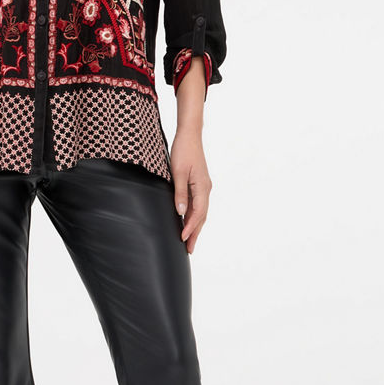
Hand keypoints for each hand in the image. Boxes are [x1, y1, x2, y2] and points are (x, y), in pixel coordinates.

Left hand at [168, 129, 211, 253]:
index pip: (197, 213)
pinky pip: (198, 204)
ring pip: (201, 211)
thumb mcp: (177, 172)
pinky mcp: (200, 184)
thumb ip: (180, 193)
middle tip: (189, 249)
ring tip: (189, 240)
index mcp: (202, 187)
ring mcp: (204, 186)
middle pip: (202, 216)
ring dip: (195, 226)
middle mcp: (206, 188)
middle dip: (195, 233)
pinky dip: (193, 216)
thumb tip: (180, 212)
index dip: (190, 227)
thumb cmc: (183, 151)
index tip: (183, 239)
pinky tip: (187, 221)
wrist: (190, 135)